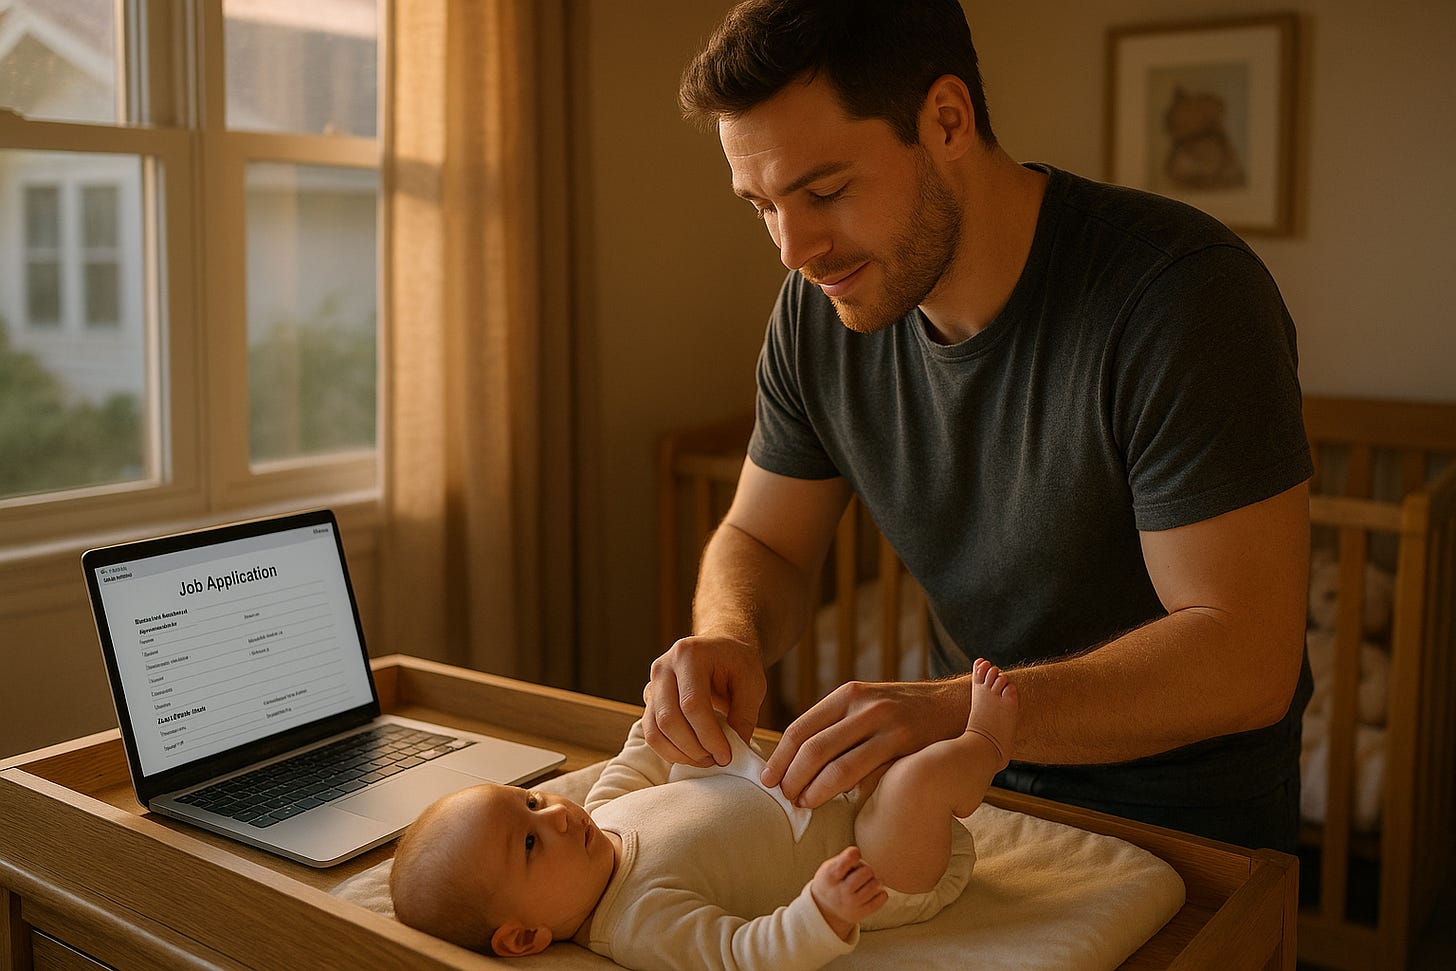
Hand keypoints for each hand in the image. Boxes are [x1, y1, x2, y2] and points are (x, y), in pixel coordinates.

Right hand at [641, 633, 766, 766]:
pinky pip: (651, 733)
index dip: (708, 736)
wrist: (720, 648)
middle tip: (716, 760)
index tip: (726, 755)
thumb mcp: (752, 683)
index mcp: (689, 655)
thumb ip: (744, 716)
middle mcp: (663, 668)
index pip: (692, 704)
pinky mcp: (650, 700)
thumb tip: (735, 749)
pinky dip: (669, 751)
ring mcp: (652, 683)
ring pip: (654, 730)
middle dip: (694, 748)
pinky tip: (692, 754)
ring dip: (680, 753)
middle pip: (668, 719)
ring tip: (706, 759)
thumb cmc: (737, 663)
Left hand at [761, 678, 969, 808]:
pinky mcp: (907, 748)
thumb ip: (836, 725)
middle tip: (785, 797)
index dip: (779, 758)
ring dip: (815, 791)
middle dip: (792, 778)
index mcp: (847, 695)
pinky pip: (869, 777)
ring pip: (838, 767)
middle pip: (813, 749)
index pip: (800, 728)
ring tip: (804, 803)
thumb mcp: (866, 705)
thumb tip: (794, 761)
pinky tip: (839, 804)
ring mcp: (887, 727)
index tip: (767, 780)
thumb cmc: (901, 713)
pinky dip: (848, 794)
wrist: (954, 707)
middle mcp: (864, 707)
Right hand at [810, 846, 885, 940]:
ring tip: (866, 882)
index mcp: (831, 876)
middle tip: (861, 872)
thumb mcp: (829, 867)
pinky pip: (882, 897)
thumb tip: (860, 855)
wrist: (824, 909)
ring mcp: (852, 904)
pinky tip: (872, 891)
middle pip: (867, 871)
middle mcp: (841, 891)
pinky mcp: (862, 913)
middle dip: (866, 868)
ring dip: (874, 880)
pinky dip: (880, 892)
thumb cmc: (831, 881)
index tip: (854, 854)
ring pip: (876, 884)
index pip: (849, 859)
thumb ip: (844, 859)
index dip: (854, 853)